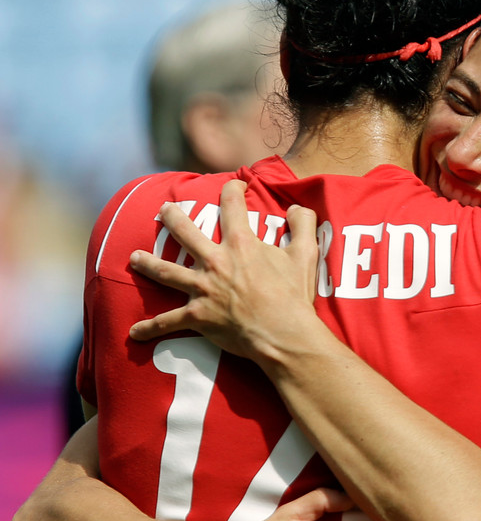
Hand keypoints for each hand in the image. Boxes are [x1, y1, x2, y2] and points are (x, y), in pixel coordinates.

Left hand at [129, 180, 319, 360]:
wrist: (283, 334)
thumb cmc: (294, 296)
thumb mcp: (306, 255)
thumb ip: (303, 224)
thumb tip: (296, 207)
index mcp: (241, 244)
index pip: (232, 205)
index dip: (233, 190)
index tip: (234, 186)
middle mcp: (215, 261)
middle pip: (185, 232)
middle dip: (172, 217)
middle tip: (164, 211)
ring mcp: (203, 289)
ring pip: (166, 271)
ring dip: (147, 263)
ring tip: (133, 258)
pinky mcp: (197, 316)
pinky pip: (168, 322)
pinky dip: (150, 328)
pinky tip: (134, 333)